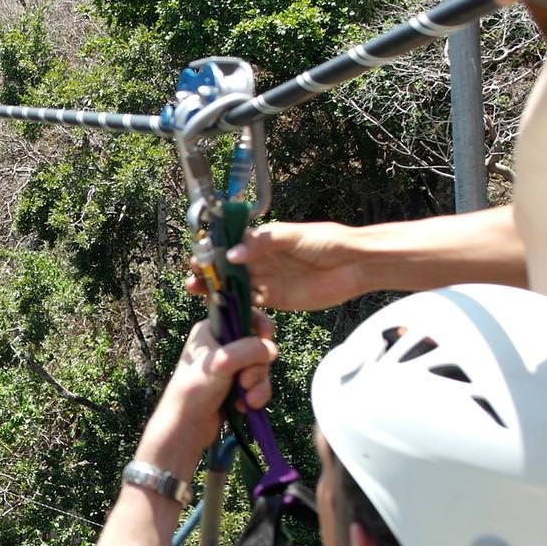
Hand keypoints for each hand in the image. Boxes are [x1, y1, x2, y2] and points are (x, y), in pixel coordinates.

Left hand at [139, 316, 277, 473]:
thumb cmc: (195, 391)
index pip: (244, 315)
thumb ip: (249, 350)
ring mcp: (230, 367)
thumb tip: (272, 349)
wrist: (185, 428)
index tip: (266, 339)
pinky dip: (256, 395)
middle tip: (244, 381)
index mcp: (211, 330)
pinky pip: (258, 384)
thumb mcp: (222, 363)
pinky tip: (244, 406)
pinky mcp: (236, 386)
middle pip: (258, 346)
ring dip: (258, 385)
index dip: (260, 326)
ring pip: (261, 368)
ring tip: (247, 400)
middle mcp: (221, 345)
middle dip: (257, 367)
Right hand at [192, 221, 368, 311]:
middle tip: (191, 277)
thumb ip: (264, 243)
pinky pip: (252, 303)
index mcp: (264, 239)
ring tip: (197, 292)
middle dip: (210, 271)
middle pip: (229, 266)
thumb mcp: (294, 236)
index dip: (213, 249)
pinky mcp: (277, 299)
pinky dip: (236, 305)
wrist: (354, 265)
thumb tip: (233, 253)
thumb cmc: (327, 242)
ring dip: (218, 289)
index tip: (196, 255)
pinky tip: (221, 309)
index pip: (232, 243)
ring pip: (236, 285)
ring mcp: (268, 279)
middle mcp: (262, 259)